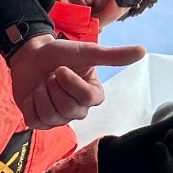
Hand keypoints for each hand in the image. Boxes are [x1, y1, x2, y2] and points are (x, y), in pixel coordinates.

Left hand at [7, 37, 146, 129]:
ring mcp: (59, 118)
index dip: (71, 84)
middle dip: (54, 87)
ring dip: (42, 94)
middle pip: (70, 110)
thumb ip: (113, 56)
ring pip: (52, 117)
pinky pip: (37, 122)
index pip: (88, 98)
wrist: (30, 54)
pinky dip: (31, 104)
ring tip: (42, 82)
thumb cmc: (60, 53)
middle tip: (51, 74)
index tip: (61, 69)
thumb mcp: (87, 52)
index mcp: (93, 94)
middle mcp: (79, 109)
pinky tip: (33, 94)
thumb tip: (142, 51)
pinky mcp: (40, 122)